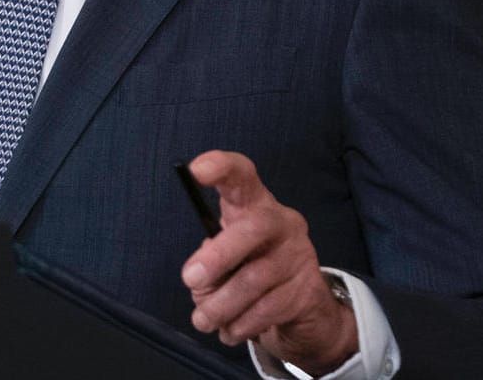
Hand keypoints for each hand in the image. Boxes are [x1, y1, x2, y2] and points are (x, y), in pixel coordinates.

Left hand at [180, 151, 357, 374]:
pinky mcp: (309, 290)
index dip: (222, 168)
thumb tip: (202, 283)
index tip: (196, 170)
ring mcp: (300, 256)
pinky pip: (268, 309)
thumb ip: (210, 264)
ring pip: (256, 279)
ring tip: (202, 320)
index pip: (242, 176)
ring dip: (222, 305)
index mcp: (254, 205)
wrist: (303, 309)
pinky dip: (241, 324)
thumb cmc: (250, 269)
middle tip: (189, 279)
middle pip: (252, 229)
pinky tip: (228, 331)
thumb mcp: (225, 260)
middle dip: (218, 256)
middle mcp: (282, 223)